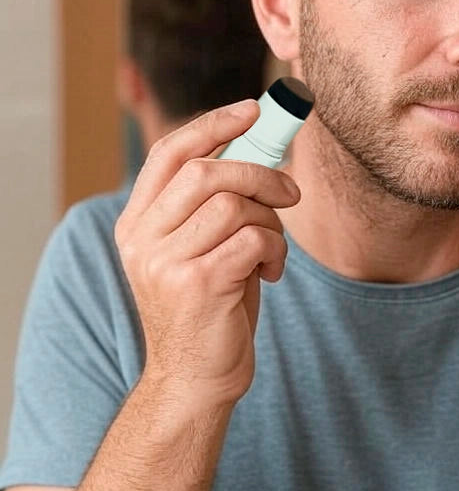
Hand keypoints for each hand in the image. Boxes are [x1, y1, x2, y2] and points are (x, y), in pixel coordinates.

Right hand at [115, 100, 300, 406]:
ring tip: (273, 250)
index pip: (169, 153)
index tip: (254, 110)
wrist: (194, 381)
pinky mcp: (198, 284)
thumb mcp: (200, 250)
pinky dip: (276, 250)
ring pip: (235, 205)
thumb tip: (261, 149)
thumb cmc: (208, 309)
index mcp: (137, 224)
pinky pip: (254, 239)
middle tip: (289, 193)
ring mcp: (165, 261)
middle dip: (261, 173)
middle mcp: (142, 239)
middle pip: (207, 172)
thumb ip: (215, 205)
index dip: (214, 124)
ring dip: (272, 222)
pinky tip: (271, 273)